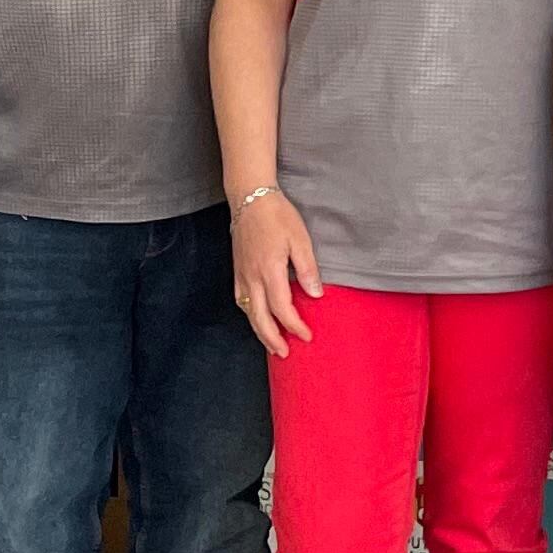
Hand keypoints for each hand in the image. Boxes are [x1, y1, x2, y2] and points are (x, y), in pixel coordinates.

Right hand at [231, 191, 321, 357]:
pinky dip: (249, 314)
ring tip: (272, 343)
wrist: (250, 199)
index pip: (281, 308)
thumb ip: (307, 269)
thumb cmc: (278, 216)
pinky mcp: (237, 270)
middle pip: (259, 318)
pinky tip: (257, 318)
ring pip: (247, 311)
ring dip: (259, 330)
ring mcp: (241, 275)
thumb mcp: (300, 239)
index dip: (294, 325)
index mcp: (269, 270)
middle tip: (285, 354)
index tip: (307, 336)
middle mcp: (251, 277)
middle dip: (272, 338)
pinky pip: (241, 300)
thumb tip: (315, 295)